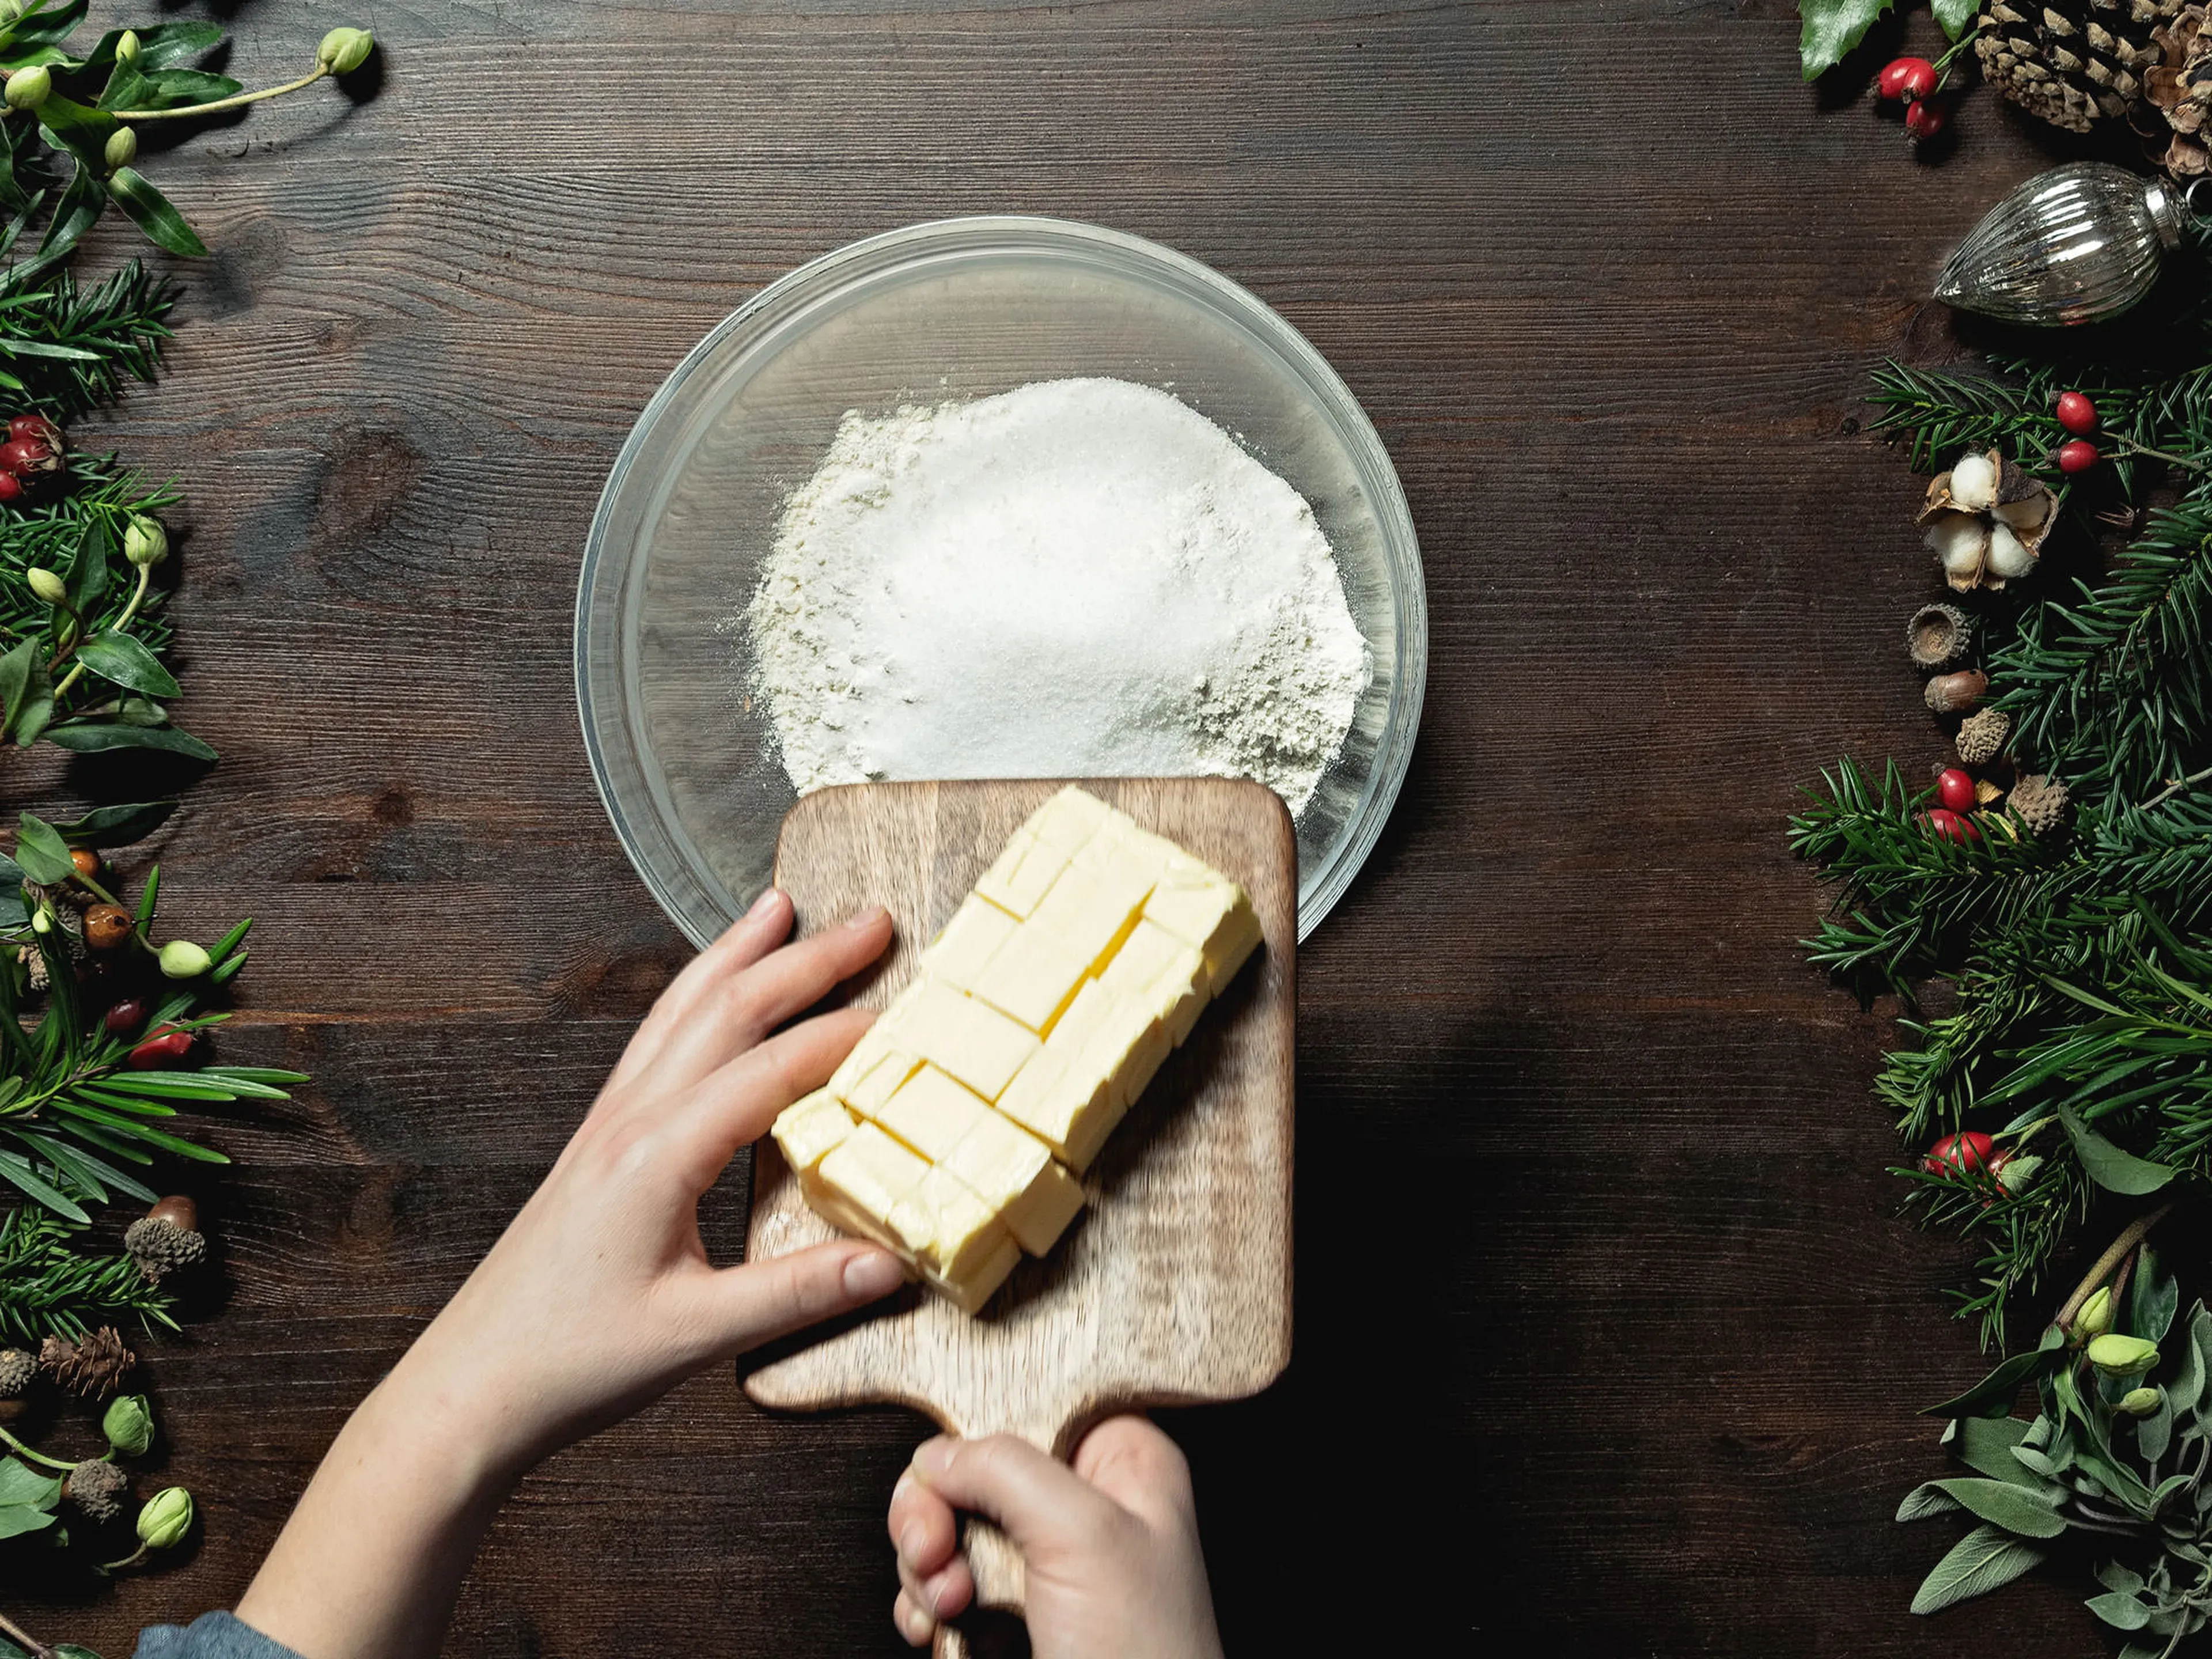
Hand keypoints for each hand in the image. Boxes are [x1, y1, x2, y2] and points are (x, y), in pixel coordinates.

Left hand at [396, 886, 907, 1473]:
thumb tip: (891, 1262)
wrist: (470, 1388)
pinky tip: (709, 993)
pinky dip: (697, 996)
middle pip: (727, 1009)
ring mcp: (607, 1127)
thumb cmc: (569, 1361)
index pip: (772, 1070)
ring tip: (779, 909)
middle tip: (870, 921)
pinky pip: (656, 1042)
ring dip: (739, 955)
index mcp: (657, 1155)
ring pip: (681, 1011)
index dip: (846, 1039)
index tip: (910, 1021)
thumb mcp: (695, 1335)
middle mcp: (629, 1122)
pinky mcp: (598, 1146)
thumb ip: (798, 1293)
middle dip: (804, 958)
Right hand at [885, 1418, 1225, 1658]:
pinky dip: (926, 1604)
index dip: (978, 1433)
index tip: (945, 1473)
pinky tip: (934, 1628)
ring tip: (946, 1605)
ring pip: (952, 1528)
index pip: (1030, 1403)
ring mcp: (1048, 1565)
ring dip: (927, 1566)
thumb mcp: (1084, 1536)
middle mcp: (1087, 1505)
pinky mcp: (1015, 1616)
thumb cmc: (1144, 1657)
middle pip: (977, 1469)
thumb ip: (1007, 1470)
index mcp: (1124, 1463)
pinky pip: (946, 1585)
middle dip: (937, 1511)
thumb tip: (938, 1453)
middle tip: (931, 1551)